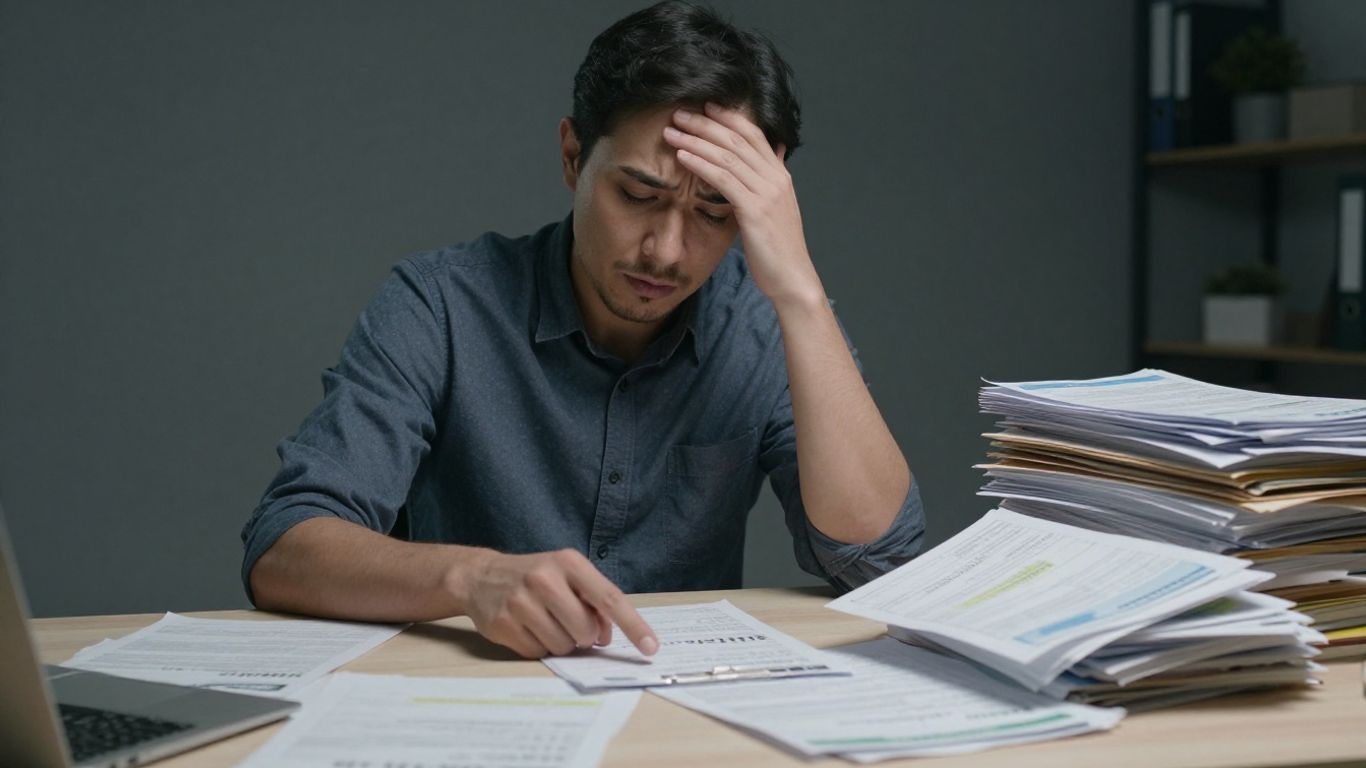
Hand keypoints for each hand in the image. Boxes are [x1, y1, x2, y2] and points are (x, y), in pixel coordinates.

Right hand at [462, 549, 658, 658]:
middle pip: (585, 630)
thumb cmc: (536, 577)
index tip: (651, 647)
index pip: (609, 598)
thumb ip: (593, 601)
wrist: (481, 576)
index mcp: (568, 563)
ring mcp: (521, 602)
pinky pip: (537, 652)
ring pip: (562, 646)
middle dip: (585, 636)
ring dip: (561, 643)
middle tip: (571, 624)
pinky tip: (528, 629)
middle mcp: (544, 578)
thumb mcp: (567, 576)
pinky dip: (539, 647)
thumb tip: (606, 636)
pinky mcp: (503, 623)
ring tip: (546, 623)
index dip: (633, 626)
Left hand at [663, 103, 822, 306]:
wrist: (792, 278)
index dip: (728, 117)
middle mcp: (776, 178)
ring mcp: (767, 193)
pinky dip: (701, 164)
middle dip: (705, 124)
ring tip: (672, 132)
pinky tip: (682, 156)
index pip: (754, 134)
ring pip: (727, 155)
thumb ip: (772, 179)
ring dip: (695, 140)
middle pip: (737, 139)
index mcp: (780, 175)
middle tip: (679, 114)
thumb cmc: (779, 248)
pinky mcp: (755, 210)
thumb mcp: (777, 207)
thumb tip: (776, 152)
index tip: (705, 107)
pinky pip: (723, 179)